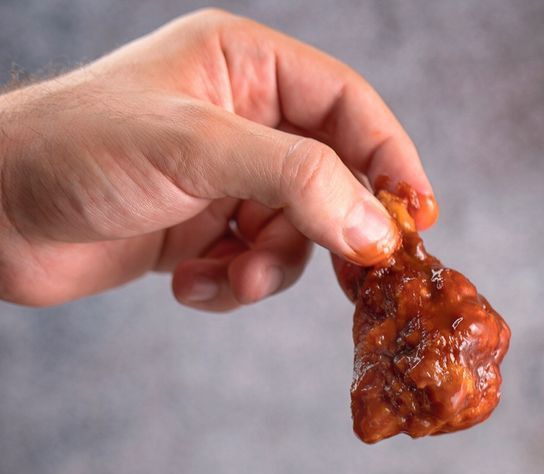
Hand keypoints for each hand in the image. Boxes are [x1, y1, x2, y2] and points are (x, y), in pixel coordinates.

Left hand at [0, 9, 435, 309]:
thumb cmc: (77, 150)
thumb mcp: (196, 149)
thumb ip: (295, 181)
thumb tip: (375, 228)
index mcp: (246, 68)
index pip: (349, 109)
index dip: (390, 160)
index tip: (417, 217)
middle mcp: (241, 121)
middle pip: (330, 180)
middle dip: (326, 232)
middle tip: (349, 275)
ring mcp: (222, 181)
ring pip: (292, 236)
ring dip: (267, 270)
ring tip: (226, 281)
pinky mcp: (200, 232)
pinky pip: (250, 268)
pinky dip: (228, 287)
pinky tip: (186, 284)